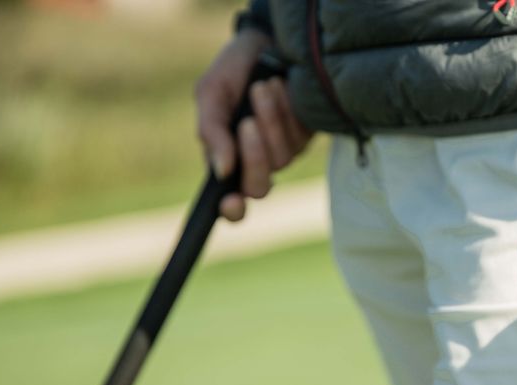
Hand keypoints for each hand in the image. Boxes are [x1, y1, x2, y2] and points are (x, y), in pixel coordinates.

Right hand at [195, 29, 313, 220]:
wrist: (266, 43)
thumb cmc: (233, 71)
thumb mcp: (211, 93)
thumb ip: (211, 132)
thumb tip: (221, 170)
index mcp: (226, 159)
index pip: (230, 201)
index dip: (231, 210)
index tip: (231, 203)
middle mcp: (255, 163)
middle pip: (259, 188)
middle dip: (255, 156)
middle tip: (248, 122)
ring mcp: (283, 152)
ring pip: (281, 160)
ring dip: (271, 121)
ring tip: (263, 87)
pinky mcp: (305, 138)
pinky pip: (299, 139)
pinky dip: (287, 110)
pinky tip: (281, 86)